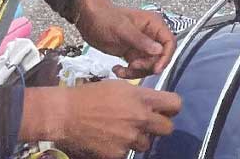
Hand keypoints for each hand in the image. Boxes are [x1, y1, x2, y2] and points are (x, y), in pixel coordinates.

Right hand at [21, 82, 181, 158]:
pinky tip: (109, 140)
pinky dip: (120, 148)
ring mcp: (129, 138)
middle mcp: (140, 118)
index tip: (165, 110)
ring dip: (138, 139)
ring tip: (121, 131)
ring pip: (146, 143)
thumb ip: (140, 96)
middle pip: (168, 128)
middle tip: (147, 124)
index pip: (175, 104)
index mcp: (142, 98)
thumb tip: (152, 103)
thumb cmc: (90, 96)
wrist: (64, 114)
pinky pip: (127, 152)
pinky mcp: (117, 153)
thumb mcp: (120, 87)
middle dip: (160, 126)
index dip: (171, 108)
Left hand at [73, 0, 175, 78]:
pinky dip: (128, 72)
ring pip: (149, 65)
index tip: (156, 69)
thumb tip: (159, 51)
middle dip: (147, 66)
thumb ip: (141, 40)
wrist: (88, 19)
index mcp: (154, 25)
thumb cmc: (105, 18)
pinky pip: (137, 68)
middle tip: (132, 67)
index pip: (169, 42)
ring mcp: (142, 46)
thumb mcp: (122, 29)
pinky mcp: (132, 54)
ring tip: (120, 70)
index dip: (166, 56)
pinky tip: (116, 69)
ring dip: (136, 72)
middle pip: (160, 57)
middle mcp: (151, 36)